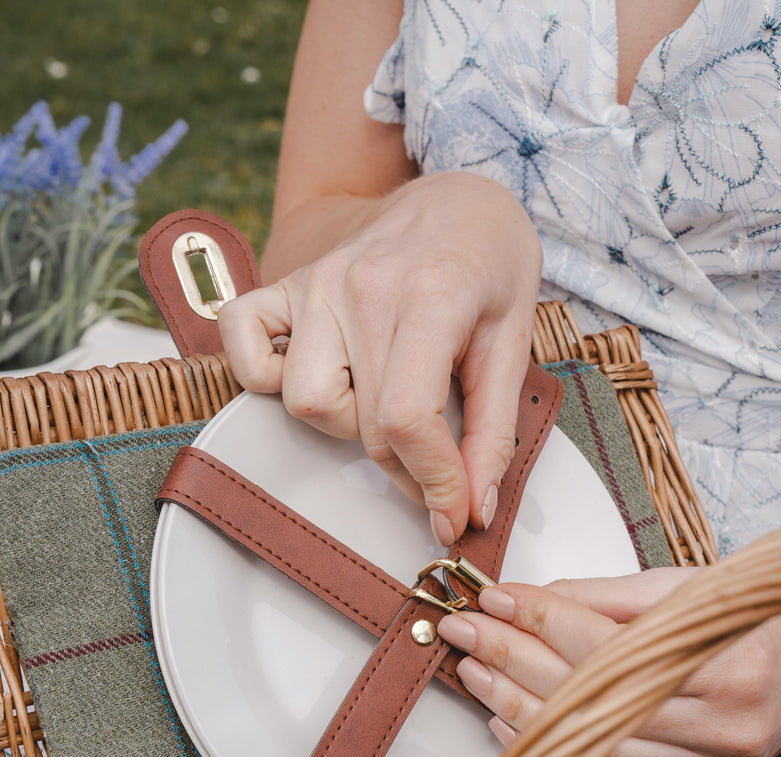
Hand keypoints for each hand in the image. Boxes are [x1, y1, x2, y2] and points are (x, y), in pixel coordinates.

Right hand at [217, 171, 542, 542]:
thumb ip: (494, 431)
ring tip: (382, 403)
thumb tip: (475, 506)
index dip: (434, 481)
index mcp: (429, 296)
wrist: (456, 198)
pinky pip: (244, 346)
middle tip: (438, 470)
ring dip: (344, 423)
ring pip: (303, 399)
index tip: (454, 512)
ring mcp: (316, 283)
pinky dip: (265, 376)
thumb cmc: (490, 264)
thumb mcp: (515, 342)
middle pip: (361, 422)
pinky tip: (319, 376)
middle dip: (406, 468)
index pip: (408, 418)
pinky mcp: (287, 284)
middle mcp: (361, 287)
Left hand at [437, 569, 780, 756]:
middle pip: (591, 698)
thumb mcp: (685, 592)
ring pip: (589, 749)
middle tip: (467, 634)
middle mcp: (720, 730)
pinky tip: (509, 727)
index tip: (496, 599)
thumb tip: (528, 599)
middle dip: (514, 660)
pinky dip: (550, 755)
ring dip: (518, 712)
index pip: (609, 645)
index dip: (543, 618)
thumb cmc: (748, 624)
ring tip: (475, 677)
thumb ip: (605, 597)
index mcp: (726, 669)